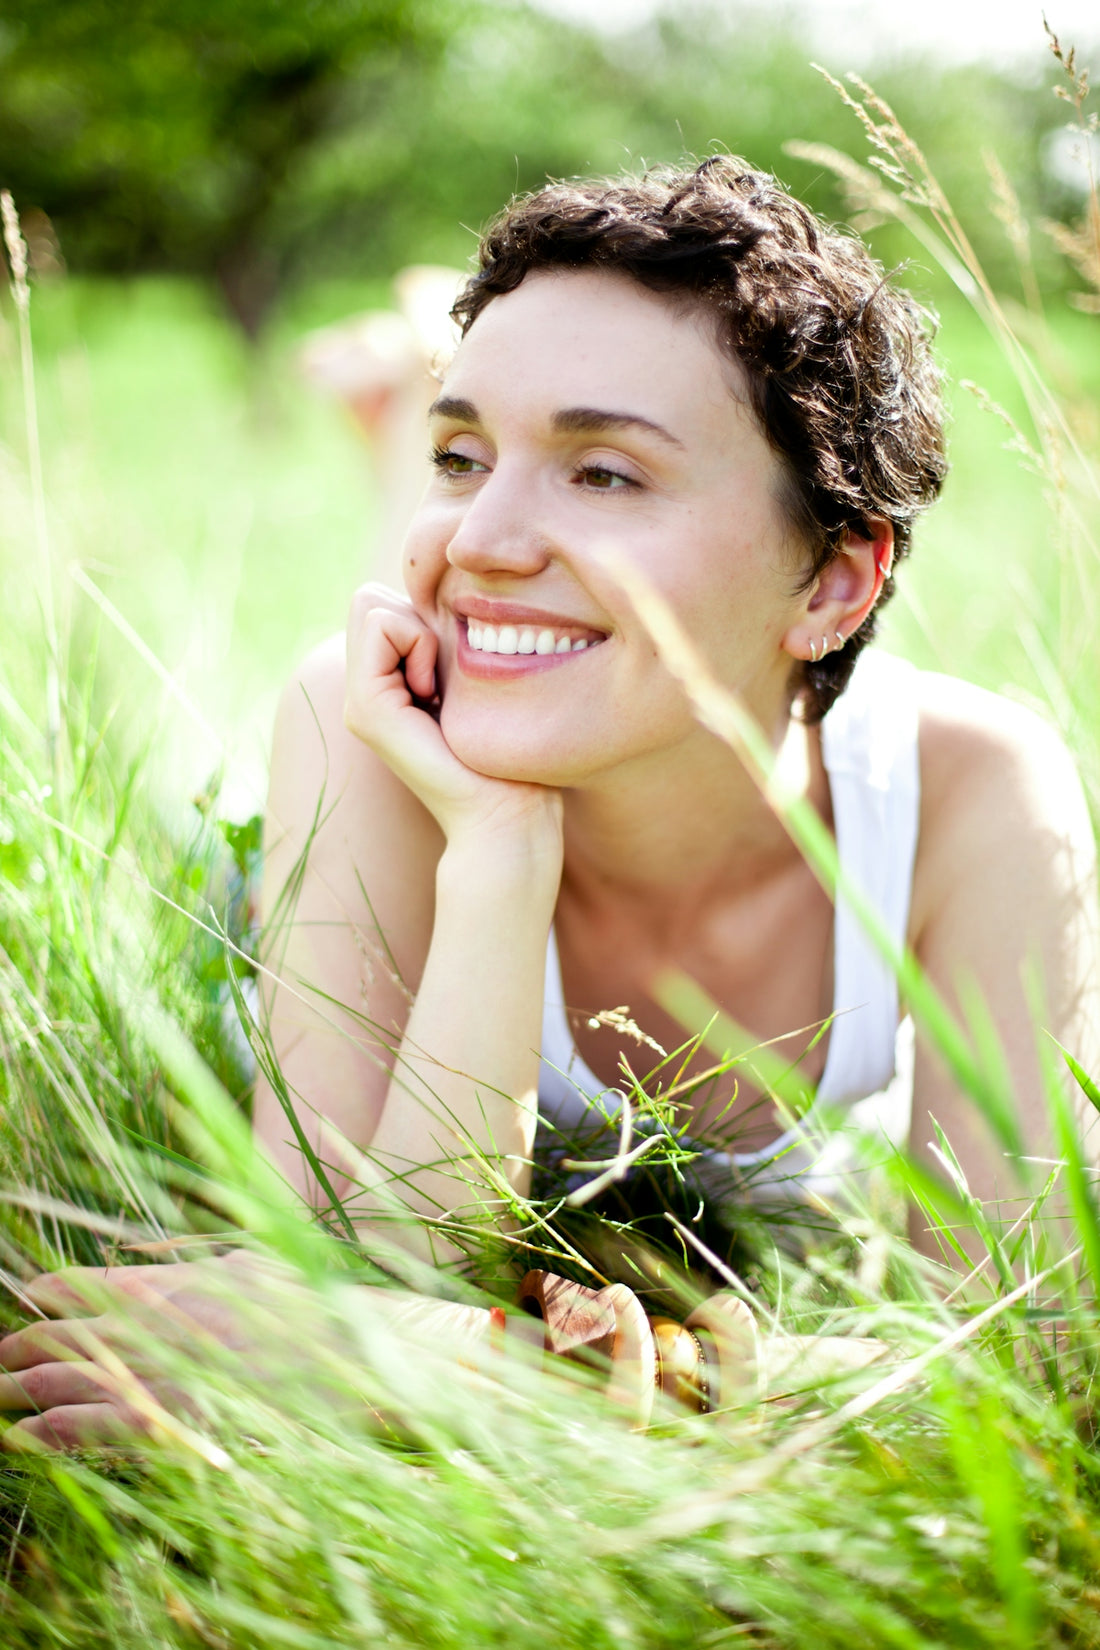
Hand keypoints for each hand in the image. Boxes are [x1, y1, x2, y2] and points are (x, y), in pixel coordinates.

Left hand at [0, 1254, 292, 1451]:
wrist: (344, 1353)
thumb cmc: (310, 1308)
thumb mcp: (253, 1266)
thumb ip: (206, 1267)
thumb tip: (175, 1267)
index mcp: (175, 1282)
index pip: (96, 1284)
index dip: (56, 1290)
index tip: (33, 1294)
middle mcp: (153, 1322)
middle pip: (66, 1331)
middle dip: (23, 1344)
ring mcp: (154, 1371)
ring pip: (65, 1378)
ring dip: (20, 1386)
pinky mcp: (163, 1420)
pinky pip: (89, 1427)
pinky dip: (49, 1432)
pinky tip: (20, 1437)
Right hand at [343, 584, 562, 854]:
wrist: (507, 815)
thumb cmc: (509, 756)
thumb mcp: (476, 682)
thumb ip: (449, 645)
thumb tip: (444, 595)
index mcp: (387, 686)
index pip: (383, 603)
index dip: (425, 618)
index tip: (454, 672)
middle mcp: (364, 693)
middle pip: (369, 599)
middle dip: (416, 619)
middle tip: (446, 679)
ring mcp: (358, 702)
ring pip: (371, 605)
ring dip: (420, 633)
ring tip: (441, 690)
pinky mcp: (367, 708)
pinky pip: (383, 625)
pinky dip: (418, 644)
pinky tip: (436, 696)